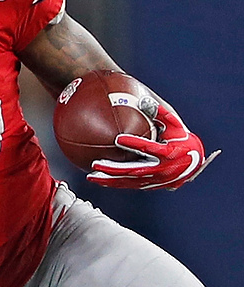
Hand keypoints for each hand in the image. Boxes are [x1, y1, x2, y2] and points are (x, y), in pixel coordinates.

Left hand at [88, 104, 219, 189]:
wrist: (195, 163)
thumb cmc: (183, 141)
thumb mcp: (176, 126)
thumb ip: (161, 114)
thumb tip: (144, 101)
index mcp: (169, 153)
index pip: (149, 148)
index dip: (134, 144)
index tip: (118, 138)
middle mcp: (162, 170)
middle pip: (134, 170)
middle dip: (114, 169)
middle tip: (96, 163)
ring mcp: (156, 180)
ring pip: (130, 182)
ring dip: (110, 181)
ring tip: (91, 176)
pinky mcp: (151, 185)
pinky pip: (131, 185)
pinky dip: (116, 184)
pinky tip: (101, 181)